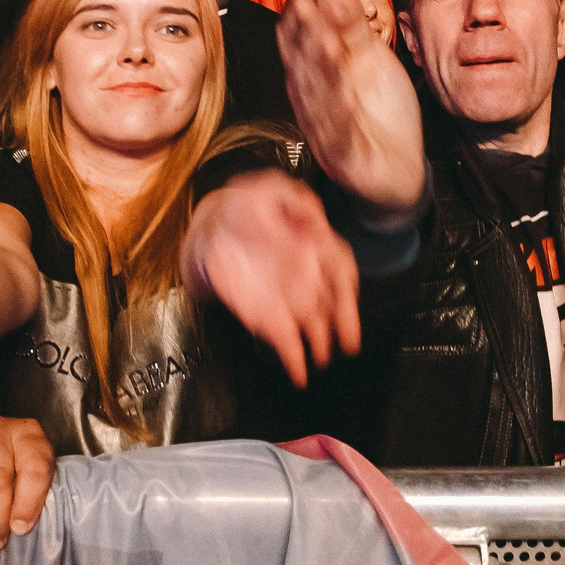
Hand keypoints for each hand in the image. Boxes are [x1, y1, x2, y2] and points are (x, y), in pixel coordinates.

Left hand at [181, 169, 361, 388]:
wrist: (215, 229)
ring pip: (315, 323)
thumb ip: (295, 204)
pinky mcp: (269, 315)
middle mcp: (308, 273)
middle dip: (345, 320)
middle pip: (335, 300)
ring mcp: (291, 297)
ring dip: (321, 342)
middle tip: (349, 340)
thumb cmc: (245, 206)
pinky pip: (286, 340)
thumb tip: (316, 228)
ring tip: (323, 358)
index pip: (339, 264)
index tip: (343, 290)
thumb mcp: (268, 190)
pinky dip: (294, 358)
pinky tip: (299, 374)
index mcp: (313, 242)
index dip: (344, 279)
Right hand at [279, 0, 425, 217]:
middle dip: (308, 41)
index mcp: (317, 77)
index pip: (300, 46)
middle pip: (307, 70)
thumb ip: (352, 25)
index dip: (300, 23)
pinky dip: (341, 119)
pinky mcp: (345, 159)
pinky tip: (345, 99)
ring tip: (328, 45)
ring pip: (320, 100)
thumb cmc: (379, 112)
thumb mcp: (370, 59)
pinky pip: (341, 138)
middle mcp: (314, 103)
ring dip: (322, 74)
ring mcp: (327, 131)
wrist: (399, 169)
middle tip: (308, 12)